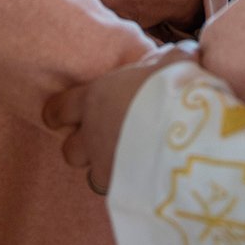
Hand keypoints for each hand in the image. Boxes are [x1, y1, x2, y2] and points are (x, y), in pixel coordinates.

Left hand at [44, 44, 199, 192]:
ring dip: (106, 170)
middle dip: (82, 148)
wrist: (186, 133)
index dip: (58, 113)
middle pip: (70, 151)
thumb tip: (182, 54)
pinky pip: (120, 191)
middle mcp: (93, 134)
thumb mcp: (173, 62)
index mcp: (96, 98)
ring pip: (93, 177)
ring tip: (127, 164)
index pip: (59, 109)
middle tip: (103, 141)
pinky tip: (148, 180)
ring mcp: (106, 165)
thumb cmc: (173, 89)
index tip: (58, 116)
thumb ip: (168, 59)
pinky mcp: (125, 190)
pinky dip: (129, 187)